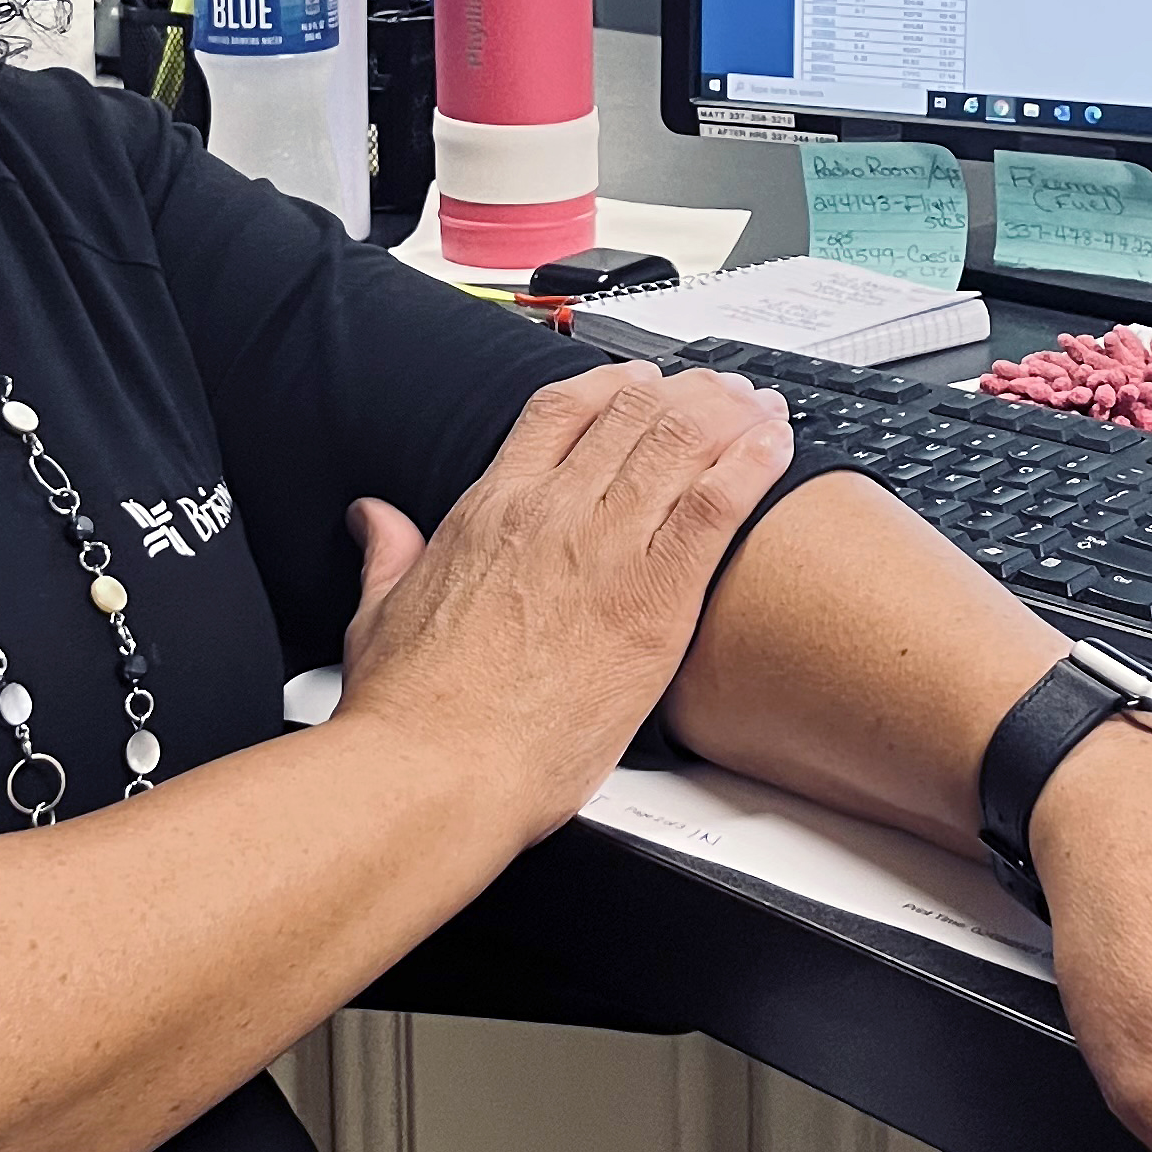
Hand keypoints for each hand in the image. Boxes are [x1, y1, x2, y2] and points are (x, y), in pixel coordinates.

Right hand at [334, 362, 794, 844]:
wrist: (438, 771)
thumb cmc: (412, 711)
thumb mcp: (380, 611)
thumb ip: (388, 554)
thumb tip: (375, 520)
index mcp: (491, 509)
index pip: (560, 410)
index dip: (610, 384)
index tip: (638, 380)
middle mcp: (552, 513)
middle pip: (633, 413)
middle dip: (685, 392)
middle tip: (720, 391)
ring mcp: (605, 551)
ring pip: (681, 442)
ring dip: (730, 414)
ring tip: (760, 408)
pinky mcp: (653, 601)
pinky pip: (716, 506)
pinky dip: (752, 464)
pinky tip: (775, 446)